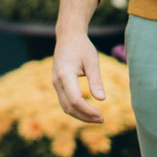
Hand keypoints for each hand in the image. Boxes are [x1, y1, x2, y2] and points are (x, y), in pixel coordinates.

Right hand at [49, 0, 105, 123]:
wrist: (67, 36)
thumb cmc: (82, 47)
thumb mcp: (92, 62)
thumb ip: (96, 81)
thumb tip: (102, 100)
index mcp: (65, 75)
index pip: (75, 100)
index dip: (88, 111)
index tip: (102, 115)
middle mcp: (56, 81)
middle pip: (69, 107)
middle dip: (85, 117)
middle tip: (102, 120)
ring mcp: (55, 83)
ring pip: (65, 107)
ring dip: (80, 115)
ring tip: (97, 118)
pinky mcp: (57, 84)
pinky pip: (64, 102)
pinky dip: (75, 109)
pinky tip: (88, 110)